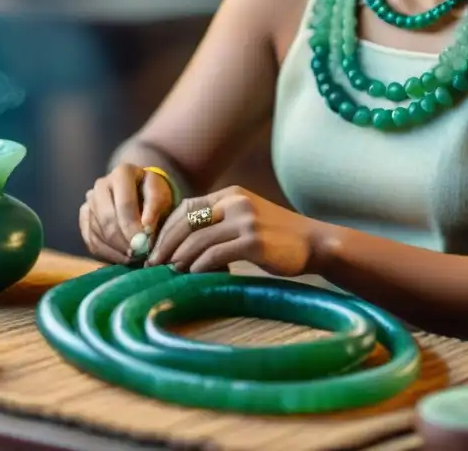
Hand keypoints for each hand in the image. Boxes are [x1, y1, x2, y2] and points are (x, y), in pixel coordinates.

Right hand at [79, 163, 173, 263]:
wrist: (140, 194)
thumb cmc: (153, 194)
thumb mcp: (162, 194)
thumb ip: (155, 207)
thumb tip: (146, 226)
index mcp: (122, 173)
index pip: (124, 203)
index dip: (133, 227)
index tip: (144, 245)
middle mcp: (101, 184)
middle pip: (107, 218)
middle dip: (123, 241)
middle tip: (139, 254)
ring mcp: (89, 201)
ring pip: (98, 231)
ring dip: (116, 249)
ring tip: (134, 257)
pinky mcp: (84, 218)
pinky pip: (91, 240)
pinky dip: (107, 253)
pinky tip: (123, 258)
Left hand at [145, 186, 316, 276]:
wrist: (314, 242)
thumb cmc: (277, 236)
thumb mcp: (246, 218)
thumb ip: (219, 222)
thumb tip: (180, 244)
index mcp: (231, 194)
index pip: (186, 207)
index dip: (165, 228)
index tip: (155, 247)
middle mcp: (236, 202)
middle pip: (186, 222)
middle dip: (165, 244)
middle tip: (153, 263)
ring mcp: (246, 221)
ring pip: (198, 239)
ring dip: (179, 257)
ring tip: (171, 271)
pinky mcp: (254, 242)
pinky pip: (215, 254)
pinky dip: (199, 265)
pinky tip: (193, 274)